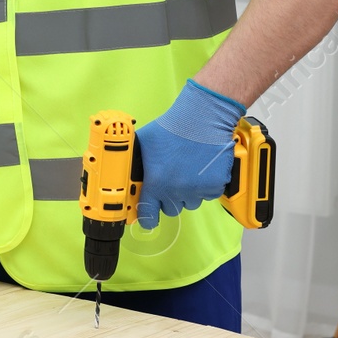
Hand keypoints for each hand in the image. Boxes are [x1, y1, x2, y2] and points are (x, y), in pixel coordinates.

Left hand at [134, 79, 244, 229]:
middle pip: (170, 209)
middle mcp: (176, 190)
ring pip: (190, 202)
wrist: (202, 118)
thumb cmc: (173, 127)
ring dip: (187, 192)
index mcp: (156, 182)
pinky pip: (207, 194)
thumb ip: (133, 161)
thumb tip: (123, 170)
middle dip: (168, 198)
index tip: (146, 218)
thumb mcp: (143, 142)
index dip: (146, 218)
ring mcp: (197, 190)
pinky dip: (204, 185)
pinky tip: (200, 168)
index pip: (148, 216)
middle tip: (170, 180)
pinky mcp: (215, 186)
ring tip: (186, 169)